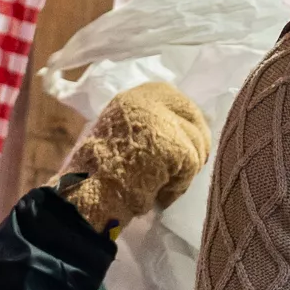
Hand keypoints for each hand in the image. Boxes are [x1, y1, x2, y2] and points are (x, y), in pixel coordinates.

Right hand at [57, 82, 211, 235]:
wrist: (92, 186)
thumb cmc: (100, 168)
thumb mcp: (119, 131)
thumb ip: (146, 125)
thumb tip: (178, 134)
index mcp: (136, 95)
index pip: (177, 101)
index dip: (186, 124)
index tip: (187, 144)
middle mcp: (152, 100)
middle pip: (194, 118)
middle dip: (196, 144)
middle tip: (189, 166)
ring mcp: (166, 122)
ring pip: (197, 145)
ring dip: (185, 170)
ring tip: (163, 184)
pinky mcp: (178, 146)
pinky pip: (191, 168)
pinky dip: (179, 186)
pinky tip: (161, 194)